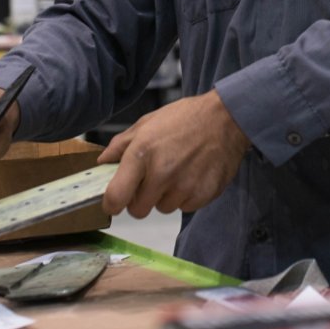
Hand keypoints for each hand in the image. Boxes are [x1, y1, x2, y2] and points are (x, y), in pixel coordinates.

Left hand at [98, 89, 250, 217]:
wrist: (226, 118)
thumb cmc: (185, 118)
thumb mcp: (147, 123)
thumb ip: (121, 144)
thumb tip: (103, 162)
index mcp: (142, 154)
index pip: (116, 197)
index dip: (111, 204)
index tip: (113, 203)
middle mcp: (161, 173)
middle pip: (138, 210)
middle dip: (140, 199)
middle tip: (151, 180)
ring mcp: (184, 187)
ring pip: (163, 208)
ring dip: (165, 196)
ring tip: (177, 172)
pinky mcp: (203, 195)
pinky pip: (185, 207)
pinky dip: (186, 196)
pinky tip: (192, 175)